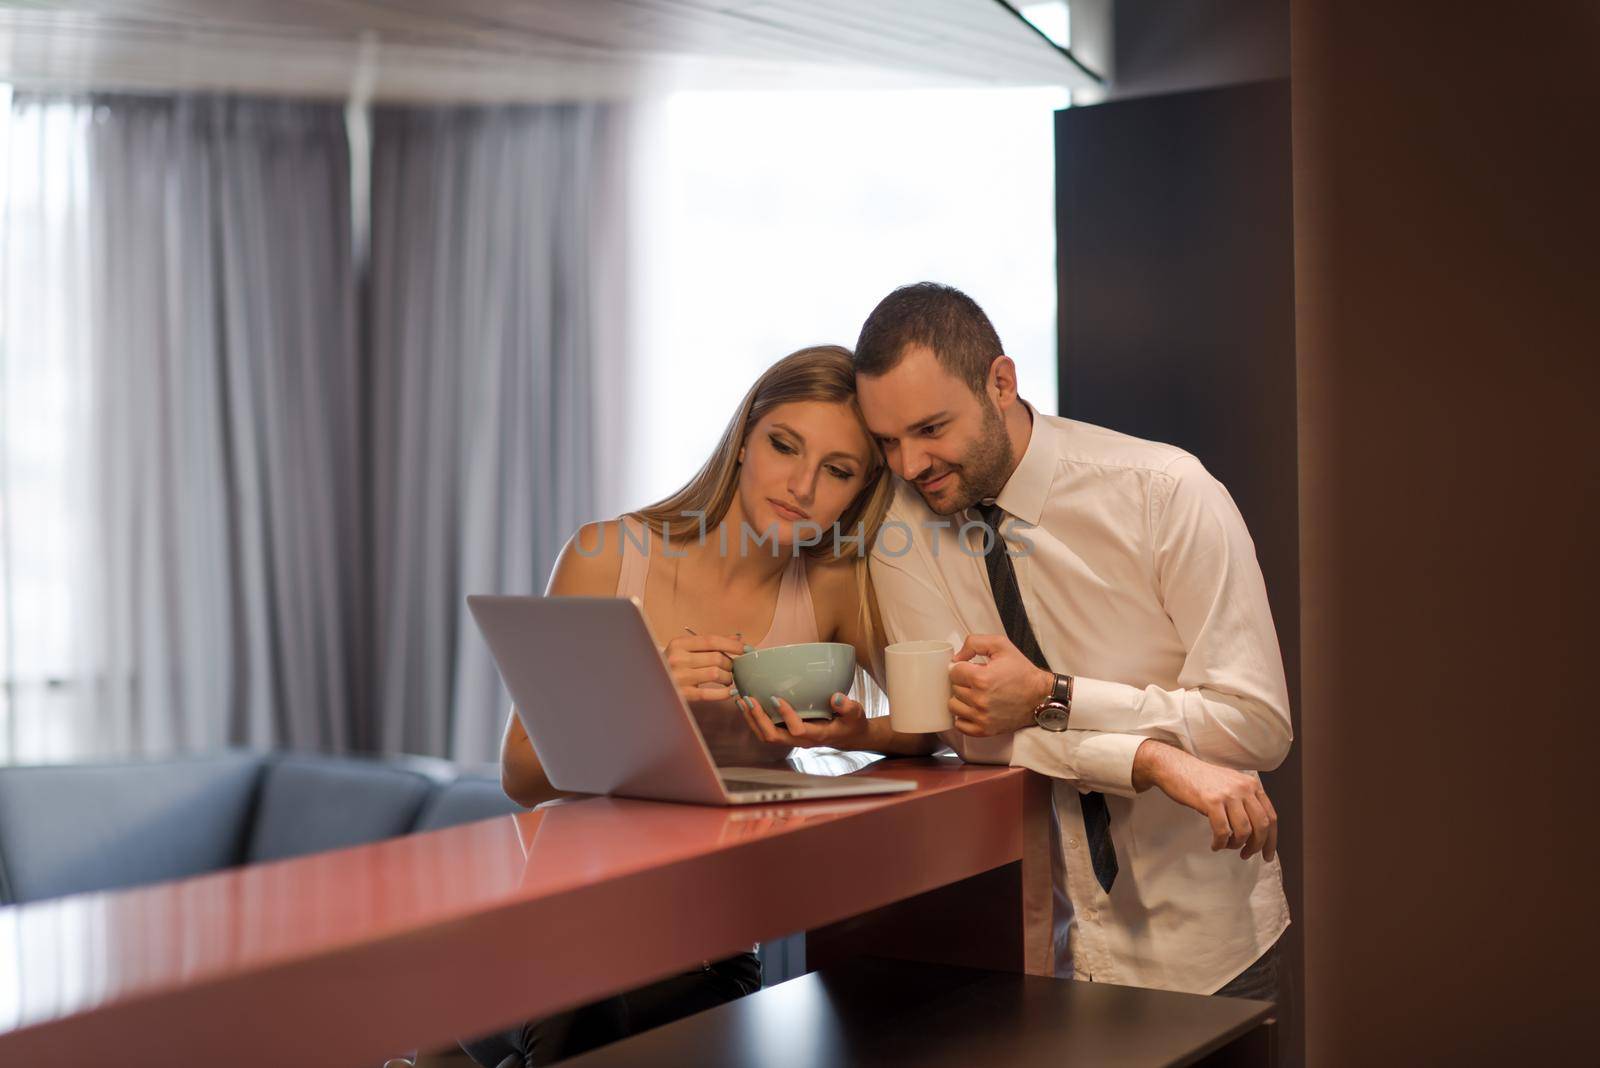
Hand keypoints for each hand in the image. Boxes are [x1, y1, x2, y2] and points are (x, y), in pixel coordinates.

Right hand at [663, 632, 745, 703]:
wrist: (654, 684)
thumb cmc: (675, 664)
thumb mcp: (687, 649)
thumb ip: (711, 644)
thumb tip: (738, 638)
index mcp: (679, 644)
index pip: (711, 640)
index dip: (732, 644)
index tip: (746, 648)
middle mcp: (677, 659)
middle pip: (716, 658)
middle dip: (730, 664)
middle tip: (732, 668)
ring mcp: (679, 677)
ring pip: (716, 674)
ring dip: (728, 678)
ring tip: (728, 679)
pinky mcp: (683, 694)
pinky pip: (710, 694)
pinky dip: (724, 693)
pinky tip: (729, 692)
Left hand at [737, 692, 874, 750]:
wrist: (848, 735)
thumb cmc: (851, 723)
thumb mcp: (856, 713)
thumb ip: (848, 706)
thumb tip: (836, 697)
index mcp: (817, 735)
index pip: (797, 730)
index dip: (786, 716)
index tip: (777, 698)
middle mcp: (801, 740)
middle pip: (773, 736)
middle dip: (758, 719)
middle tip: (749, 699)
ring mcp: (792, 739)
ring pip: (766, 736)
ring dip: (752, 719)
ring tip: (742, 700)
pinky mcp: (787, 733)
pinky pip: (766, 731)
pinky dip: (754, 719)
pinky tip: (748, 703)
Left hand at [948, 634, 1052, 737]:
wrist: (1040, 696)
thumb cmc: (1022, 672)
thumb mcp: (1001, 645)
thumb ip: (974, 643)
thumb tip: (956, 658)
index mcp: (981, 678)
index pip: (953, 671)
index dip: (962, 667)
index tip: (972, 669)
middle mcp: (979, 700)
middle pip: (953, 688)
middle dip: (963, 682)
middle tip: (978, 681)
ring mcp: (981, 717)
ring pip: (953, 706)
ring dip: (961, 699)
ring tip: (975, 694)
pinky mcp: (984, 730)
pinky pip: (960, 724)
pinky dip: (964, 717)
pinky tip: (974, 709)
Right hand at [1133, 741, 1278, 860]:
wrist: (1174, 767)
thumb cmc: (1200, 779)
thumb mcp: (1230, 785)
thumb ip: (1245, 801)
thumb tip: (1255, 831)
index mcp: (1251, 785)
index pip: (1271, 816)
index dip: (1271, 840)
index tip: (1267, 855)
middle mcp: (1244, 788)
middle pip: (1262, 825)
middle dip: (1256, 845)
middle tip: (1246, 855)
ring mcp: (1228, 794)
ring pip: (1244, 830)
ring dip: (1236, 845)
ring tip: (1226, 846)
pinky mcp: (1212, 801)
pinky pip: (1223, 831)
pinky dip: (1220, 843)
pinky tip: (1215, 845)